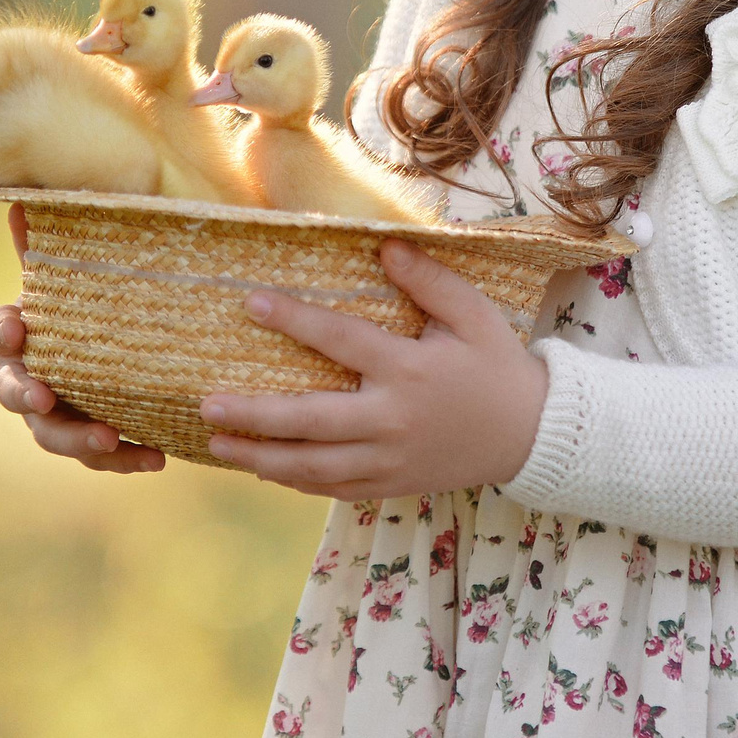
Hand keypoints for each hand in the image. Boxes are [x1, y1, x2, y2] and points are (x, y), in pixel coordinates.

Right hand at [0, 200, 166, 473]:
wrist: (113, 350)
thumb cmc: (83, 306)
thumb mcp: (73, 276)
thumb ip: (49, 246)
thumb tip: (21, 200)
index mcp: (21, 336)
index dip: (4, 330)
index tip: (17, 326)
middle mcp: (28, 378)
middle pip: (13, 392)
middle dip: (26, 395)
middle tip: (44, 397)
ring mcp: (55, 415)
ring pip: (52, 435)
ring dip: (77, 439)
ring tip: (108, 439)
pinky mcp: (89, 440)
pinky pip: (101, 456)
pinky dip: (126, 458)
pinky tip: (157, 456)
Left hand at [197, 237, 549, 499]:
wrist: (531, 435)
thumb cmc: (497, 366)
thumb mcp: (474, 315)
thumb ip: (430, 280)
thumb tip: (384, 248)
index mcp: (409, 370)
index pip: (341, 340)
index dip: (295, 320)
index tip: (251, 302)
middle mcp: (392, 419)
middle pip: (310, 420)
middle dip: (255, 415)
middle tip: (207, 404)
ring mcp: (390, 459)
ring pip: (313, 466)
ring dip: (261, 456)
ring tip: (218, 443)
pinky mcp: (392, 484)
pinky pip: (333, 488)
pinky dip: (294, 482)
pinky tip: (264, 469)